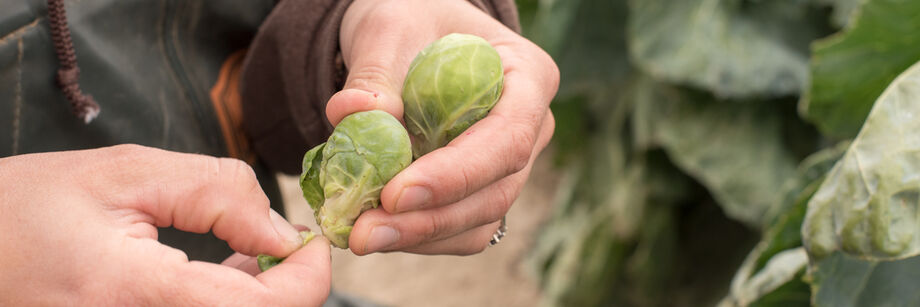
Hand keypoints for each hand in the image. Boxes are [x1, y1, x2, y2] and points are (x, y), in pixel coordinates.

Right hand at [0, 145, 329, 305]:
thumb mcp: (126, 174)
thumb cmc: (28, 208)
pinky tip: (217, 276)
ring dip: (261, 300)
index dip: (308, 276)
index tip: (313, 239)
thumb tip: (283, 233)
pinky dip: (230, 306)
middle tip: (278, 240)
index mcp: (133, 293)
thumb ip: (217, 193)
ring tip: (243, 252)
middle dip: (288, 287)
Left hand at [328, 0, 557, 254]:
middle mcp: (530, 127)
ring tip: (362, 235)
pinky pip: (460, 229)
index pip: (507, 139)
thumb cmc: (411, 20)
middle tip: (365, 233)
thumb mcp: (389, 27)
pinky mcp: (482, 189)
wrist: (410, 37)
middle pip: (497, 190)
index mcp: (528, 77)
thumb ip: (375, 71)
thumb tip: (352, 115)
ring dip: (421, 236)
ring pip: (479, 219)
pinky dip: (419, 237)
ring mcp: (509, 164)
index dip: (456, 174)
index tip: (396, 194)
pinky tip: (377, 229)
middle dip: (430, 219)